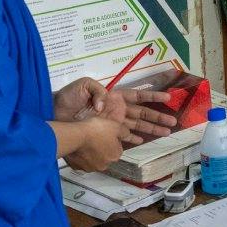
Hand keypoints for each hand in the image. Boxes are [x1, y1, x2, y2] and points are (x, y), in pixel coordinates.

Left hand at [55, 77, 174, 139]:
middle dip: (157, 118)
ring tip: (165, 133)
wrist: (54, 113)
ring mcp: (111, 121)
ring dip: (150, 130)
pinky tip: (140, 142)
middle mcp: (116, 109)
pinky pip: (122, 136)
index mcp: (114, 97)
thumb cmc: (68, 97)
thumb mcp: (84, 85)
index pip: (138, 96)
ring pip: (136, 125)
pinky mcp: (104, 132)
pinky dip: (131, 139)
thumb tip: (105, 105)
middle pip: (142, 113)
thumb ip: (98, 92)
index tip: (168, 99)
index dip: (153, 97)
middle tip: (173, 123)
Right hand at [62, 116, 133, 171]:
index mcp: (115, 156)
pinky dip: (81, 156)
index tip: (107, 135)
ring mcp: (90, 167)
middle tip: (96, 137)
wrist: (76, 136)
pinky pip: (81, 162)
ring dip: (91, 153)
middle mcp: (104, 165)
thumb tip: (127, 134)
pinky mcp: (78, 167)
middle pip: (106, 156)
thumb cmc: (95, 131)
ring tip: (87, 142)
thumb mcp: (116, 126)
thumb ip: (125, 132)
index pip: (118, 149)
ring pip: (93, 160)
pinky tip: (79, 148)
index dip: (113, 140)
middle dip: (102, 148)